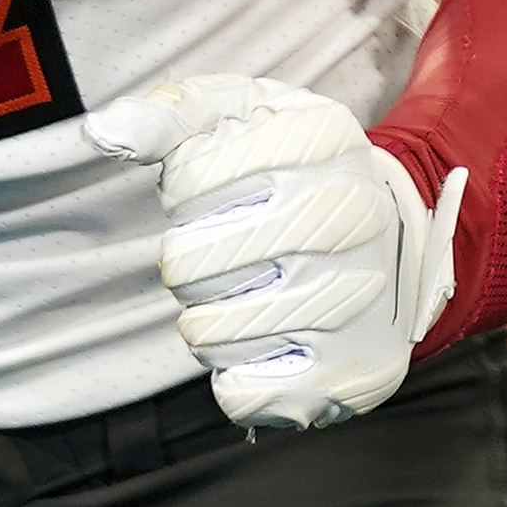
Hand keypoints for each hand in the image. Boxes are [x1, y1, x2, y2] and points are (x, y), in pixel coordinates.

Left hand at [83, 72, 456, 434]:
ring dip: (208, 318)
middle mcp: (347, 217)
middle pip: (186, 265)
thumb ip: (179, 113)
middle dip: (189, 262)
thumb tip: (103, 131)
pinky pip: (239, 393)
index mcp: (323, 141)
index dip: (187, 193)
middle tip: (229, 253)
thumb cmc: (301, 172)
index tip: (225, 191)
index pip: (190, 181)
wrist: (402, 242)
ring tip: (251, 295)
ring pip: (205, 333)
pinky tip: (270, 343)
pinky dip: (236, 374)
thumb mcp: (252, 116)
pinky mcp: (349, 373)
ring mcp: (353, 300)